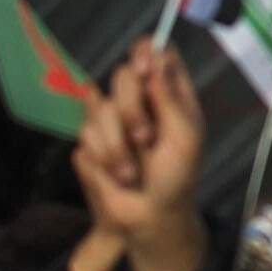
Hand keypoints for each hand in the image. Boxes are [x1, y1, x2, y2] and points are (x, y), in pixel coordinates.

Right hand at [74, 40, 210, 270]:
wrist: (148, 218)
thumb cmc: (177, 177)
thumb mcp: (185, 138)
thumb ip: (171, 97)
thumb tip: (158, 56)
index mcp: (168, 93)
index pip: (153, 52)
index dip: (145, 52)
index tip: (144, 70)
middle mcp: (139, 99)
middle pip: (122, 74)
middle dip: (131, 109)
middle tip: (145, 139)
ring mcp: (111, 119)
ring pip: (99, 106)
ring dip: (117, 145)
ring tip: (133, 172)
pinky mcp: (90, 141)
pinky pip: (85, 134)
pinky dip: (103, 158)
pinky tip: (117, 176)